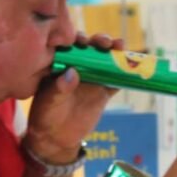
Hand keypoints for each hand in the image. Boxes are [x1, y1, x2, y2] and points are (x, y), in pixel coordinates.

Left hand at [25, 32, 122, 163]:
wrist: (56, 138)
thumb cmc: (46, 116)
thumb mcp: (48, 102)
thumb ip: (59, 88)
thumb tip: (72, 73)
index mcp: (60, 64)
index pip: (69, 45)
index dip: (78, 39)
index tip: (83, 41)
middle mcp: (77, 66)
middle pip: (91, 48)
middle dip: (99, 41)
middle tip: (105, 42)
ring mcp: (92, 78)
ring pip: (106, 60)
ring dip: (114, 52)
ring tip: (120, 47)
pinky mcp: (103, 91)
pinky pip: (116, 79)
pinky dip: (124, 73)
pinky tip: (131, 67)